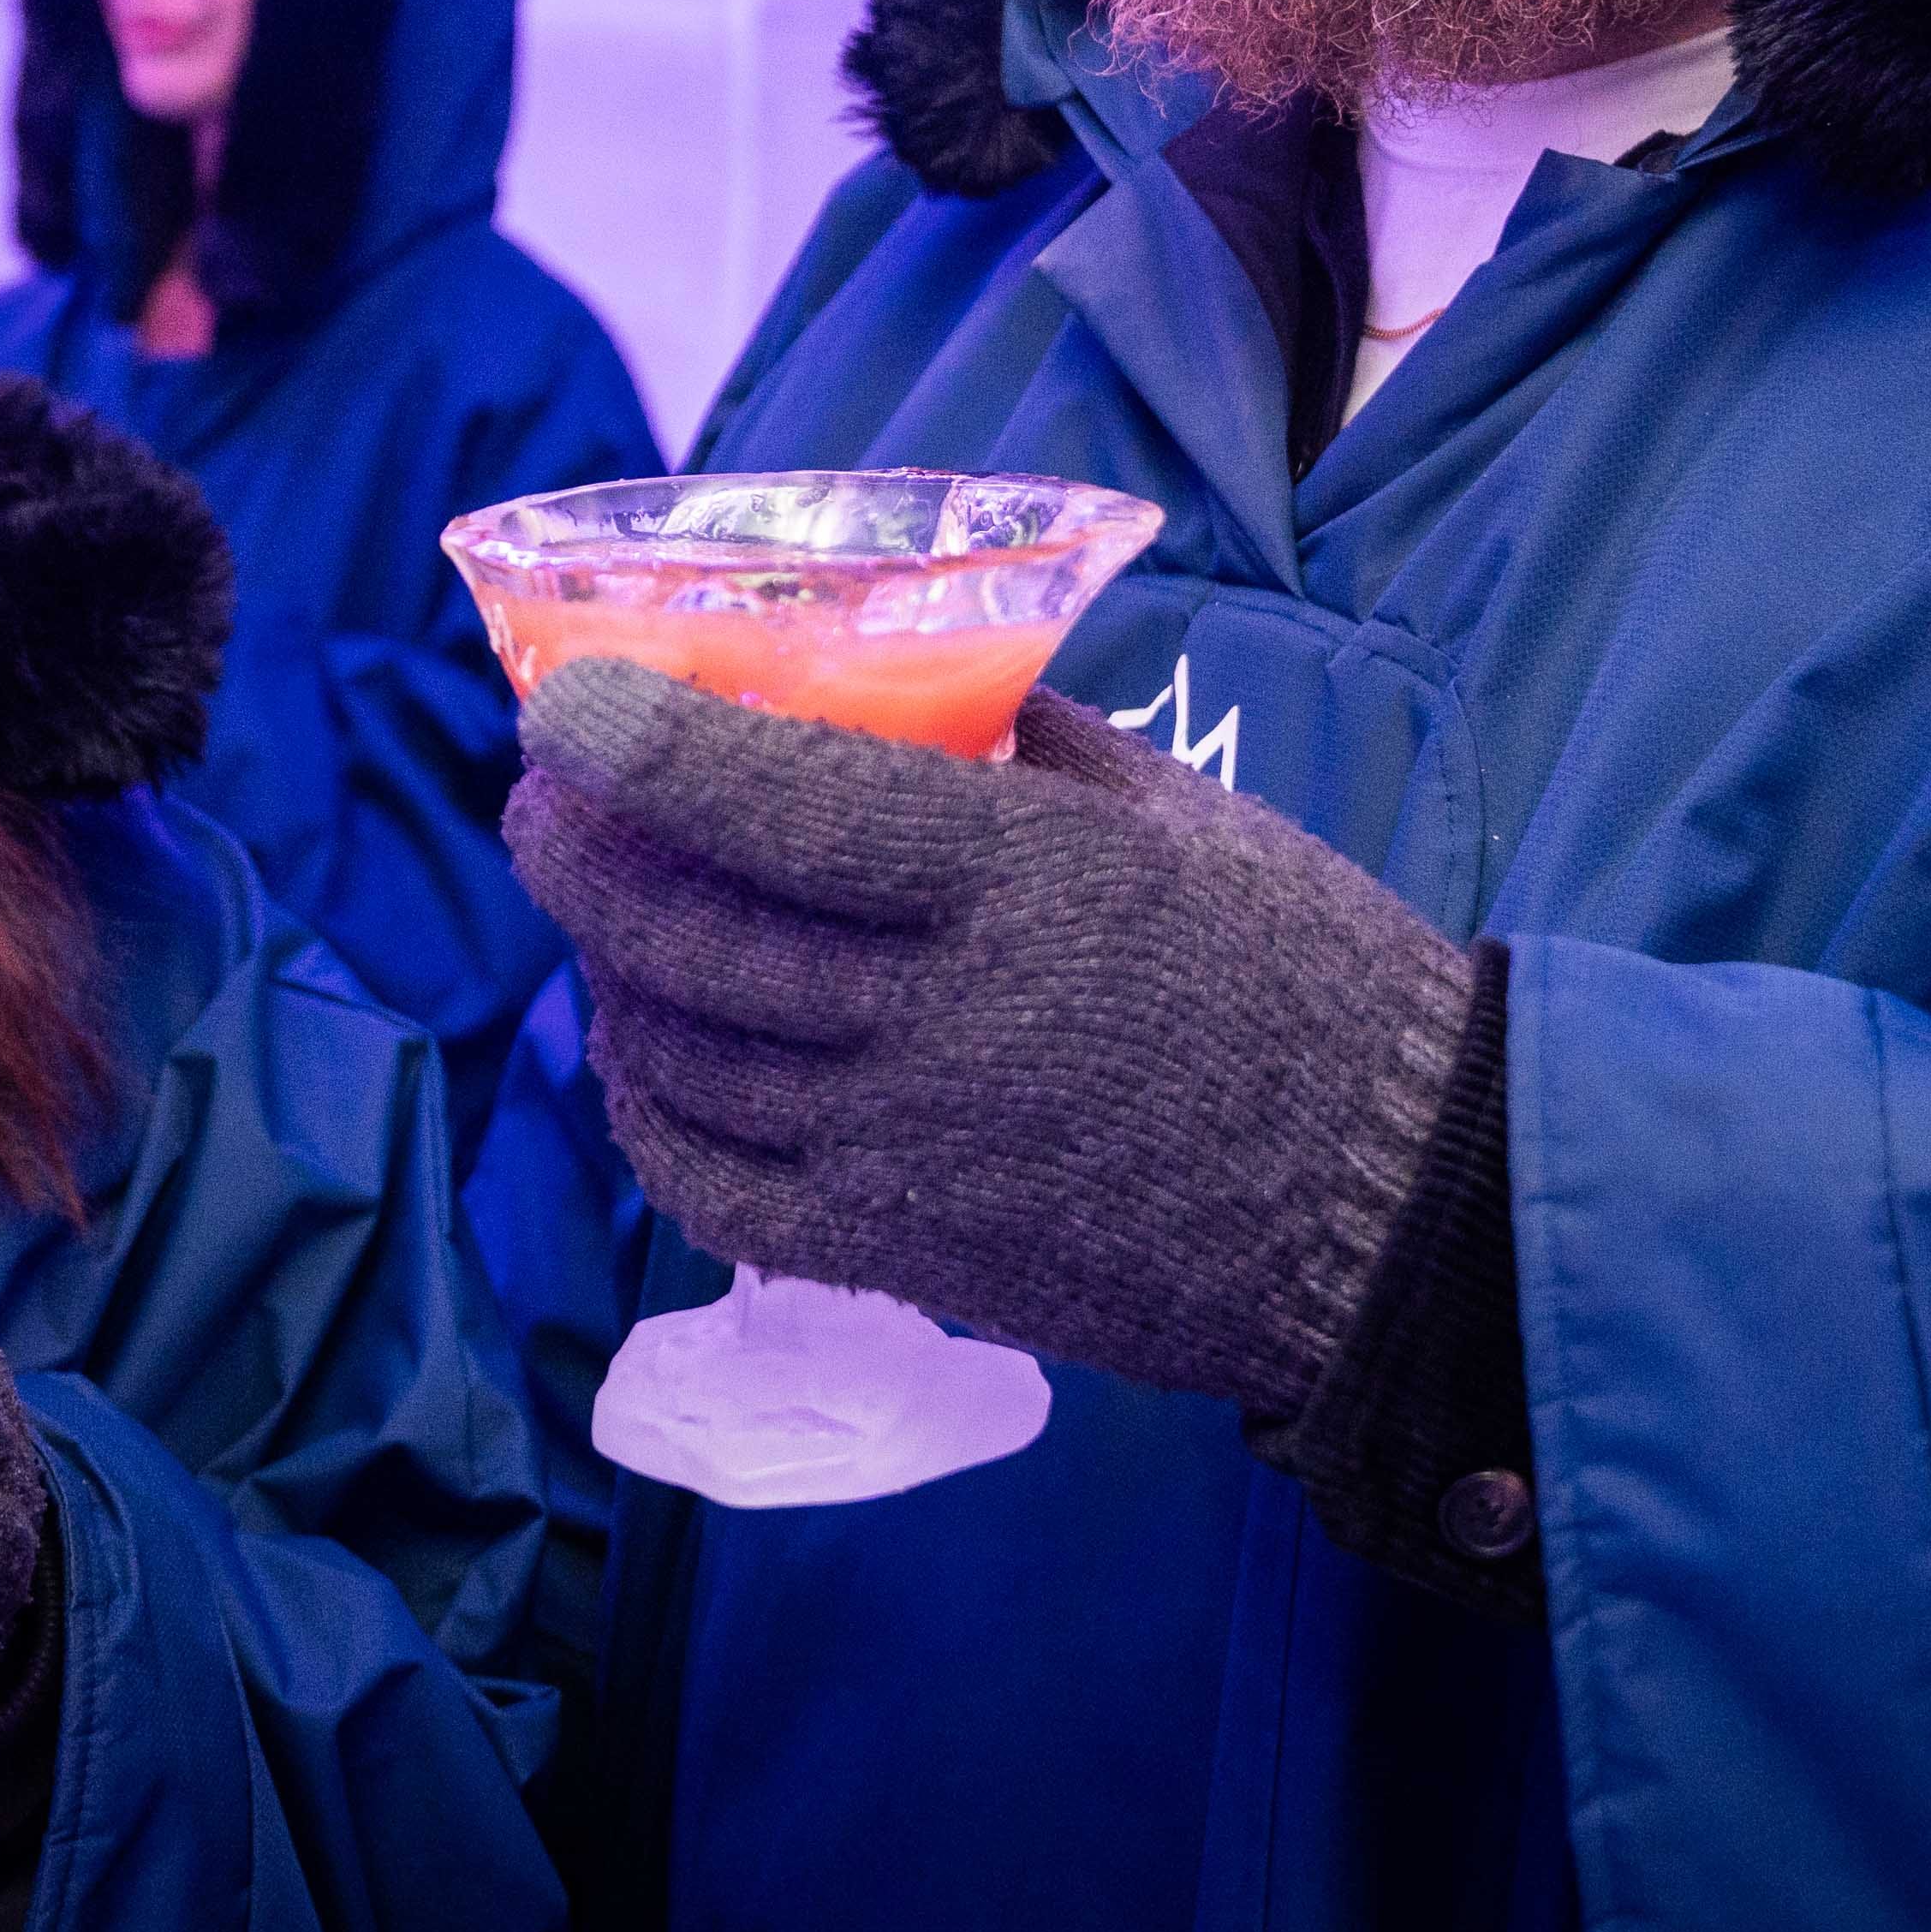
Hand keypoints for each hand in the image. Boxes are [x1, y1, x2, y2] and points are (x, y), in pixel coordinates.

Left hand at [506, 664, 1472, 1414]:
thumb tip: (912, 676)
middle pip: (688, 929)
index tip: (565, 703)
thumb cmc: (1306, 979)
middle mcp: (938, 1016)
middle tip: (543, 799)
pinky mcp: (903, 1256)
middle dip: (577, 853)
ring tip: (594, 911)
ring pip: (682, 1052)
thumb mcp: (1180, 813)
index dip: (644, 748)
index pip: (776, 804)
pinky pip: (713, 1186)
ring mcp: (908, 1149)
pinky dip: (647, 1110)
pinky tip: (640, 1052)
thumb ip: (1031, 740)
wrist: (1387, 1209)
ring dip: (607, 970)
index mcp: (1016, 883)